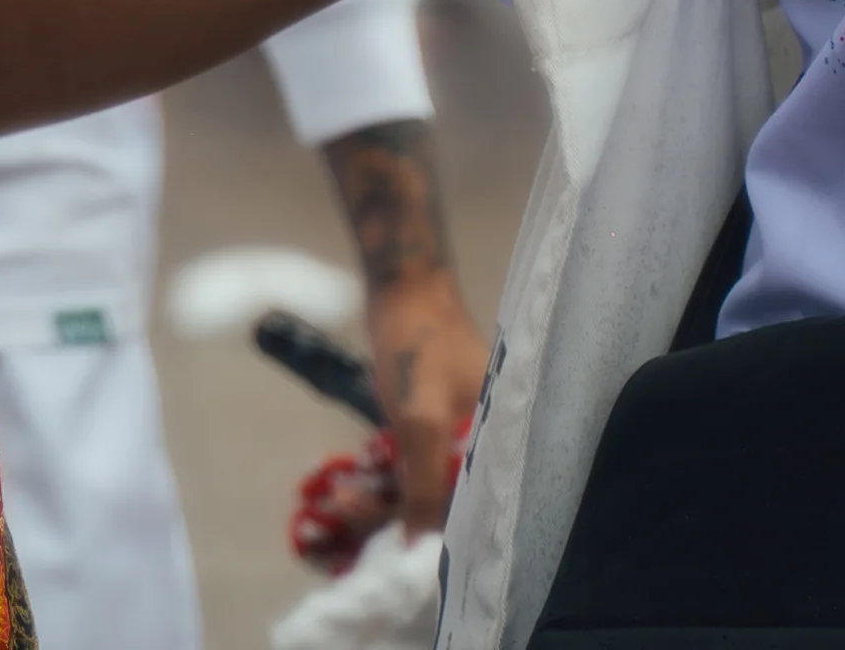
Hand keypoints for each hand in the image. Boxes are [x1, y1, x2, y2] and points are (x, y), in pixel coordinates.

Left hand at [363, 267, 488, 531]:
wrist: (402, 286)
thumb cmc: (420, 346)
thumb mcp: (421, 418)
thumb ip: (424, 484)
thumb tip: (419, 549)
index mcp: (503, 450)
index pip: (478, 514)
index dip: (440, 540)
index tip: (399, 558)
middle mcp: (485, 450)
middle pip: (446, 505)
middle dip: (398, 520)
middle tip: (353, 516)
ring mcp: (455, 438)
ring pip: (421, 489)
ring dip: (382, 502)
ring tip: (341, 502)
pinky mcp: (428, 429)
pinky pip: (409, 470)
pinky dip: (382, 481)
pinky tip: (349, 490)